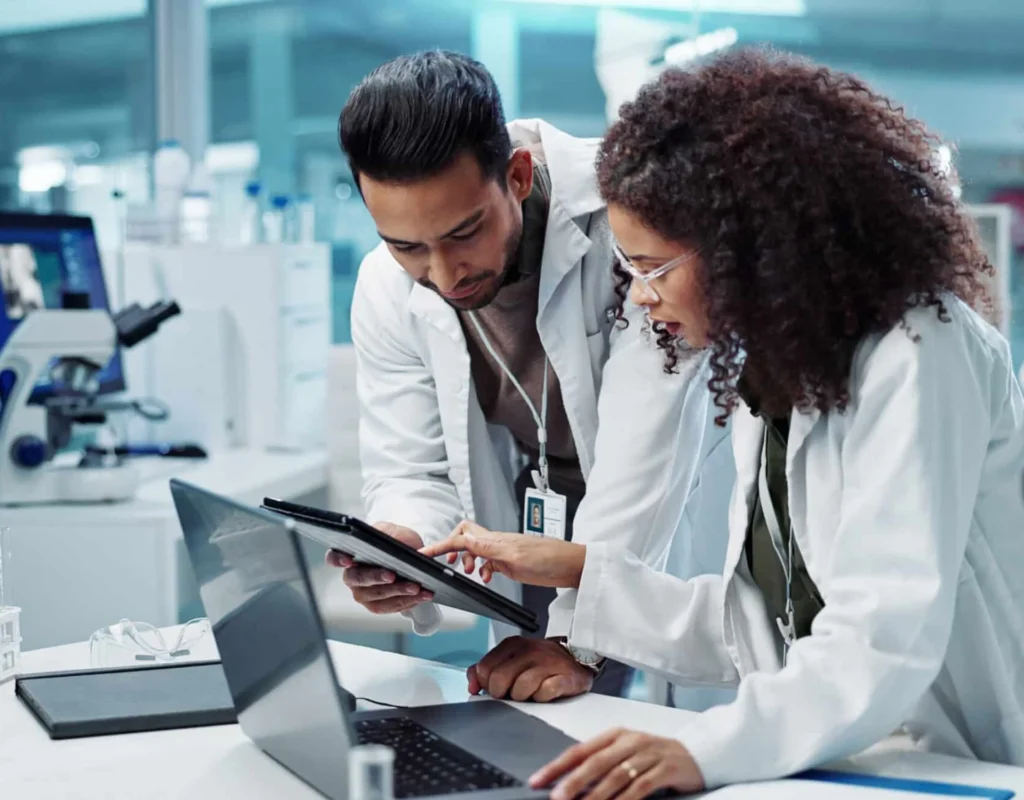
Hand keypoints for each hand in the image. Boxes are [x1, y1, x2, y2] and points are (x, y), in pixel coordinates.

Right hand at [324, 522, 433, 613]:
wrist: (412, 556)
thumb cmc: (397, 541)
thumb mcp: (395, 531)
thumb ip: (391, 535)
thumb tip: (393, 543)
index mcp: (350, 555)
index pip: (333, 558)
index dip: (338, 560)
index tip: (348, 560)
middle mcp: (351, 577)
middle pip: (358, 580)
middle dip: (376, 577)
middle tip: (392, 575)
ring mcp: (363, 594)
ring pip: (376, 597)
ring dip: (398, 592)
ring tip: (417, 587)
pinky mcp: (377, 606)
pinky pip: (390, 607)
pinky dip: (408, 601)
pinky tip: (422, 595)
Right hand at [420, 521, 586, 588]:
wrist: (570, 566)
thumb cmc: (550, 559)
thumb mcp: (516, 556)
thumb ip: (489, 549)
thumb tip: (464, 540)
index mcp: (495, 540)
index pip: (460, 538)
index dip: (440, 545)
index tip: (423, 553)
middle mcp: (496, 543)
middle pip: (464, 536)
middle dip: (451, 548)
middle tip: (448, 565)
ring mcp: (503, 552)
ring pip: (474, 550)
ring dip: (465, 561)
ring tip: (467, 574)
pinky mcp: (509, 562)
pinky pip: (487, 562)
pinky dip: (480, 570)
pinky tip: (486, 579)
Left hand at [467, 637, 593, 702]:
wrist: (575, 658)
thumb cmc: (539, 663)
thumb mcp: (511, 659)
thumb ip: (487, 669)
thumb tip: (472, 686)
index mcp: (512, 645)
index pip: (484, 669)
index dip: (486, 684)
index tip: (495, 688)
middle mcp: (529, 650)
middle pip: (499, 680)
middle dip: (502, 693)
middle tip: (511, 693)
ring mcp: (548, 662)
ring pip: (520, 689)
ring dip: (522, 697)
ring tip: (529, 692)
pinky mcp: (564, 676)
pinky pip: (543, 694)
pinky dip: (541, 698)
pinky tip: (544, 693)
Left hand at [530, 729, 704, 799]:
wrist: (697, 755)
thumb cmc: (655, 756)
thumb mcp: (626, 754)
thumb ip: (601, 764)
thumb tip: (569, 784)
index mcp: (615, 735)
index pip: (579, 750)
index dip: (557, 766)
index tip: (538, 781)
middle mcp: (630, 741)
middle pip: (596, 762)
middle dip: (573, 782)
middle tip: (557, 797)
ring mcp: (649, 753)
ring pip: (616, 775)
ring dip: (596, 794)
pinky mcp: (665, 768)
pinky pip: (641, 786)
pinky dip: (625, 799)